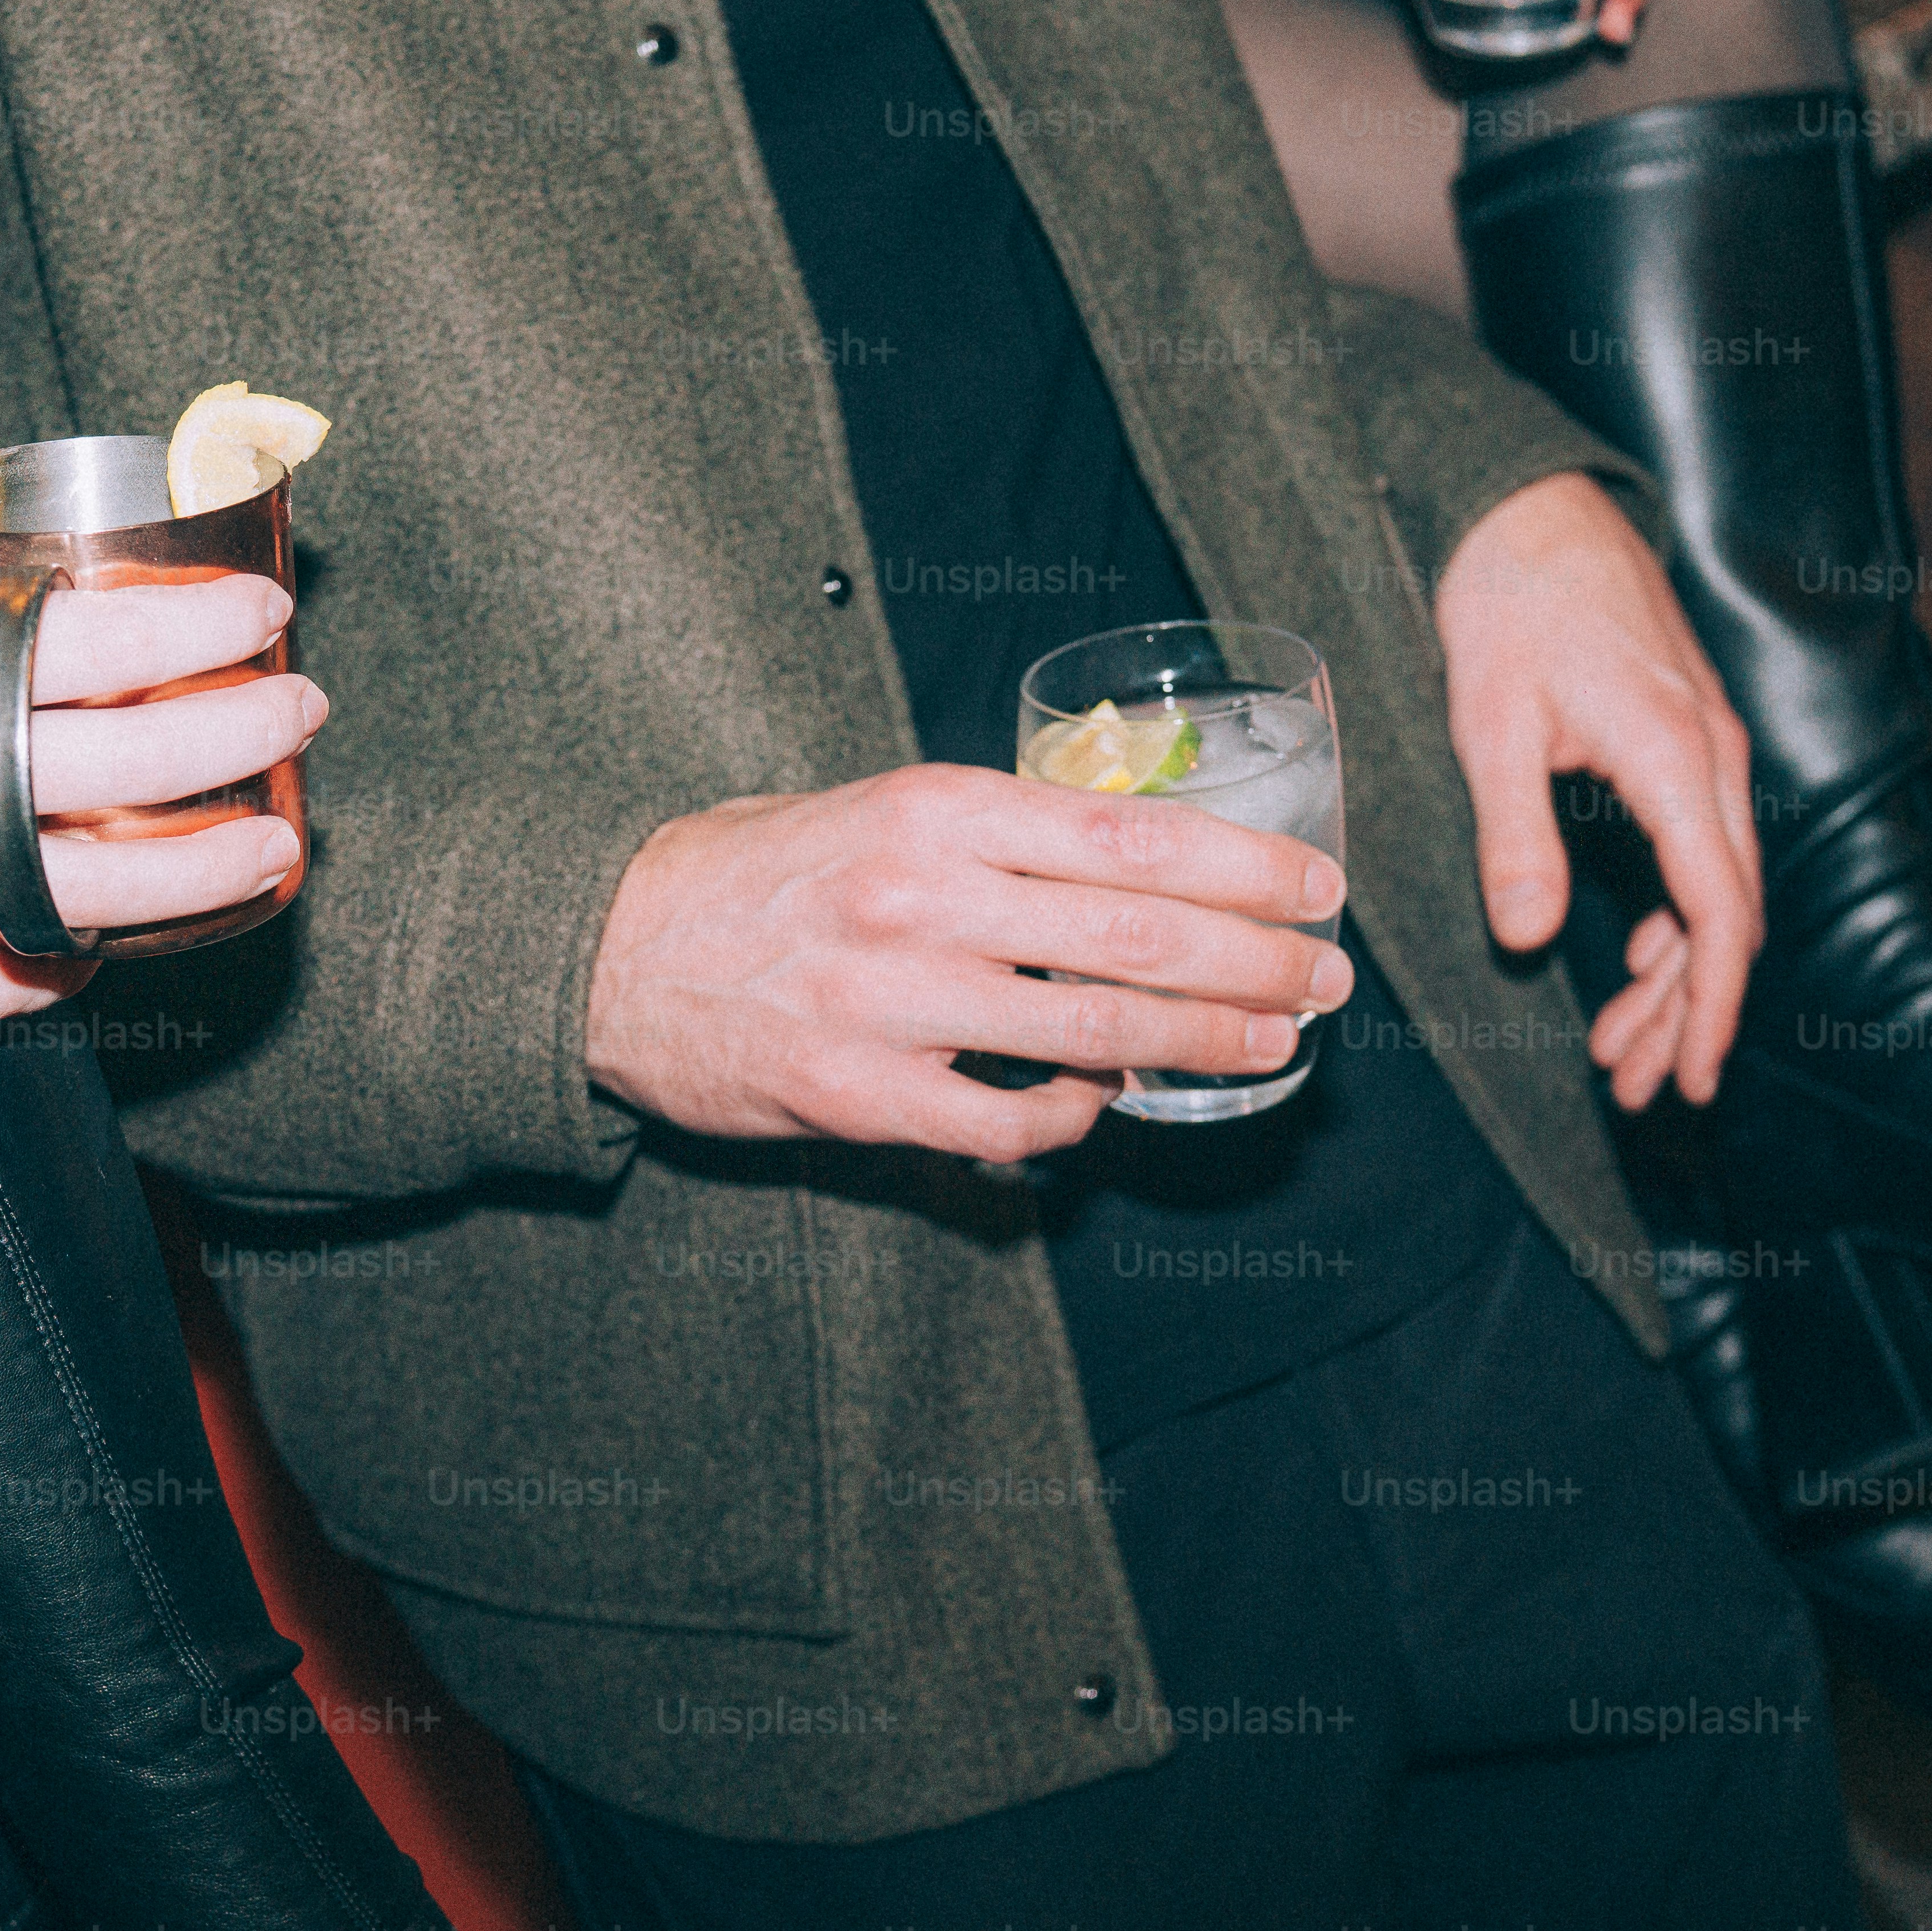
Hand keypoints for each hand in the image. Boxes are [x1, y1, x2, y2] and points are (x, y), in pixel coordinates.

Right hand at [0, 515, 323, 1023]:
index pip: (116, 650)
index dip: (215, 630)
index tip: (267, 612)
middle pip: (138, 770)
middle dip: (247, 736)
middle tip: (301, 708)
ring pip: (94, 899)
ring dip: (207, 876)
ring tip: (276, 846)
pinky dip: (52, 971)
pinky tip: (99, 943)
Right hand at [585, 763, 1352, 1161]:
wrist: (605, 951)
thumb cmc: (754, 873)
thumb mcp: (874, 806)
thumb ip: (993, 832)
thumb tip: (1135, 855)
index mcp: (933, 810)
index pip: (1132, 838)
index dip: (1244, 868)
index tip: (1314, 887)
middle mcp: (922, 900)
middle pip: (1140, 936)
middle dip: (1258, 961)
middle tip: (1326, 978)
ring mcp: (893, 1006)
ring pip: (1097, 1032)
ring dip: (1206, 1040)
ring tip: (1273, 1041)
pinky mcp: (861, 1097)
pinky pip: (1010, 1124)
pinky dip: (1077, 1116)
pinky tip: (1108, 1100)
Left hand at [1431, 473, 1757, 1106]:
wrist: (1530, 508)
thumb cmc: (1508, 603)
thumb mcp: (1490, 724)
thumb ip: (1514, 835)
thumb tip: (1530, 940)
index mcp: (1673, 759)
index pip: (1717, 912)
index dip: (1709, 1006)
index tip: (1689, 1076)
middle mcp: (1710, 759)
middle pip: (1727, 918)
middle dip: (1688, 1014)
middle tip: (1638, 1089)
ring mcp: (1705, 750)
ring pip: (1717, 891)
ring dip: (1678, 975)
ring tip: (1624, 1050)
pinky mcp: (1683, 743)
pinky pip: (1702, 852)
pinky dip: (1677, 918)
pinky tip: (1640, 959)